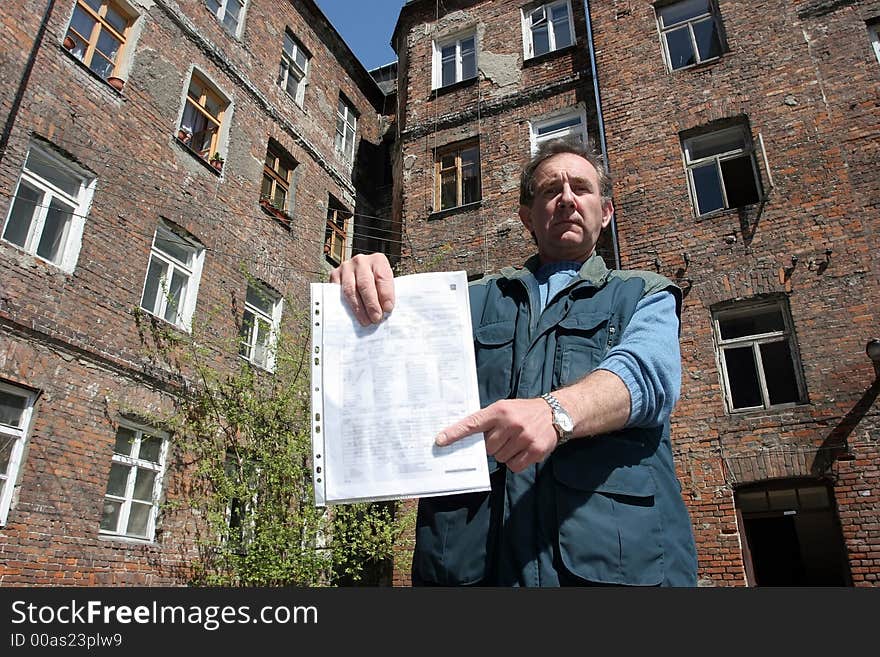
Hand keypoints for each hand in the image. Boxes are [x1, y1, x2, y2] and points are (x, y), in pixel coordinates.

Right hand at [329, 253, 395, 325]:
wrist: (361, 274)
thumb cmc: (377, 282)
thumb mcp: (386, 284)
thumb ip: (386, 295)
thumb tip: (385, 313)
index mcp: (378, 260)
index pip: (382, 277)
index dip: (386, 295)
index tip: (387, 309)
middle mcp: (361, 261)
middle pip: (365, 284)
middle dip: (371, 304)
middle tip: (376, 319)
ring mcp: (346, 267)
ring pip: (350, 290)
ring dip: (358, 308)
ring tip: (365, 321)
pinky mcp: (334, 275)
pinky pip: (338, 292)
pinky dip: (345, 306)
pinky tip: (351, 315)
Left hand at [435, 399, 558, 473]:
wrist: (556, 412)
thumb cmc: (524, 412)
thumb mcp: (505, 408)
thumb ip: (488, 421)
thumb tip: (467, 440)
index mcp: (499, 410)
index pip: (472, 423)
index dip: (455, 433)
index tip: (440, 440)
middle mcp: (511, 423)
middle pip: (488, 448)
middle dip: (494, 446)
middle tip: (505, 437)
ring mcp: (524, 437)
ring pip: (500, 458)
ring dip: (506, 454)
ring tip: (517, 442)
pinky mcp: (535, 450)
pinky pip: (514, 466)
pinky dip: (515, 462)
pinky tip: (523, 451)